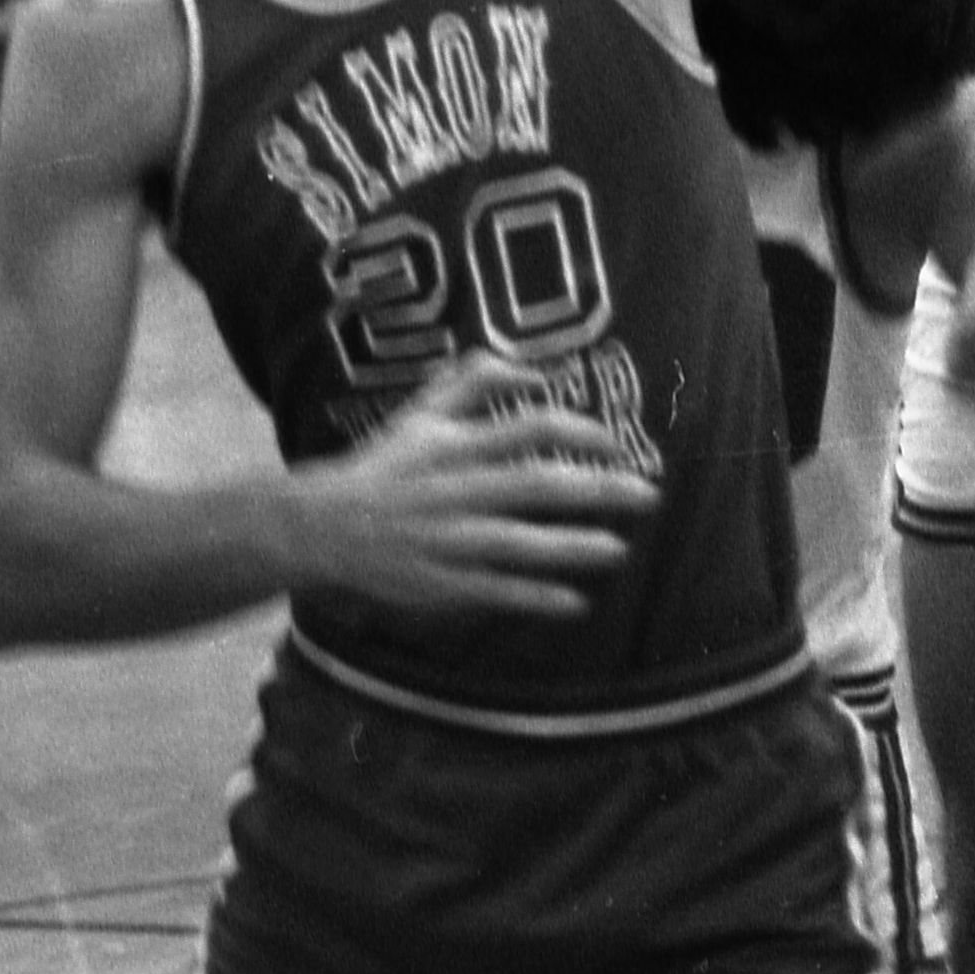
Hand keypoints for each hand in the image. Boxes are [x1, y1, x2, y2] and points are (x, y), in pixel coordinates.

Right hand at [289, 351, 656, 620]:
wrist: (326, 525)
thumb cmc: (386, 465)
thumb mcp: (423, 412)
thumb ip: (474, 383)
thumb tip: (534, 371)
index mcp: (455, 445)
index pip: (526, 429)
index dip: (575, 431)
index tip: (614, 439)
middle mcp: (457, 490)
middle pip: (536, 485)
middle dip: (596, 490)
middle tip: (647, 494)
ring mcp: (450, 540)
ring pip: (521, 543)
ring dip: (574, 547)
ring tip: (620, 550)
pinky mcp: (442, 583)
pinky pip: (497, 591)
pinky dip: (536, 598)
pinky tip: (576, 602)